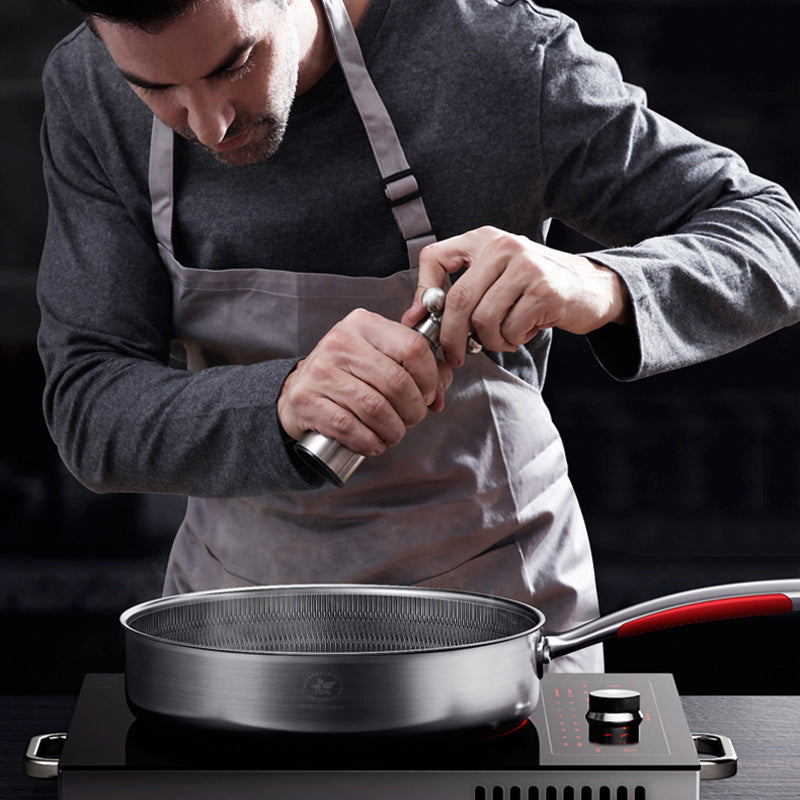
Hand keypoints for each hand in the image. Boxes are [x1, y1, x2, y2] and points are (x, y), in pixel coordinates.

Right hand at [277, 308, 452, 455]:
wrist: (299, 389)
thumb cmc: (347, 373)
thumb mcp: (381, 357)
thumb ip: (418, 367)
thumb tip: (441, 388)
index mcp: (364, 324)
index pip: (413, 348)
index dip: (429, 378)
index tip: (429, 395)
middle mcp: (340, 342)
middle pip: (396, 382)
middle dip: (413, 410)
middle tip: (412, 418)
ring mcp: (320, 371)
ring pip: (375, 408)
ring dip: (393, 430)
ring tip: (393, 433)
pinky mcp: (306, 399)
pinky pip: (349, 427)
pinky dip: (369, 442)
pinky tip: (374, 442)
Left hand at [401, 226, 631, 366]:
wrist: (591, 287)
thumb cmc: (534, 287)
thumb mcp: (495, 277)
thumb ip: (458, 291)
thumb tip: (412, 318)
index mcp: (483, 238)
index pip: (435, 257)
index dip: (422, 293)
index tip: (422, 321)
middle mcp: (503, 246)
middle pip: (458, 300)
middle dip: (451, 337)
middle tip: (454, 355)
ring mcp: (526, 267)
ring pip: (483, 320)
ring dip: (489, 341)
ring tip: (504, 336)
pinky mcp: (545, 291)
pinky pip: (510, 329)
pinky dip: (513, 341)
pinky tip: (524, 331)